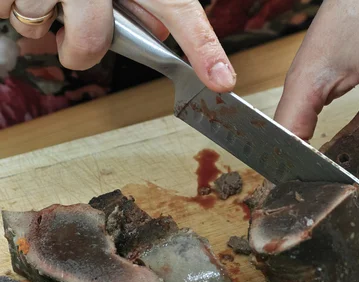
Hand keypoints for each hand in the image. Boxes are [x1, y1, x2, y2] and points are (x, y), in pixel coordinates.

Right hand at [0, 0, 235, 91]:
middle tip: (74, 26)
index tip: (221, 81)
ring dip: (37, 16)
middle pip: (89, 43)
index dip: (202, 48)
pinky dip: (6, 4)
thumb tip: (160, 31)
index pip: (179, 9)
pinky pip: (3, 11)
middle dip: (78, 48)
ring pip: (35, 23)